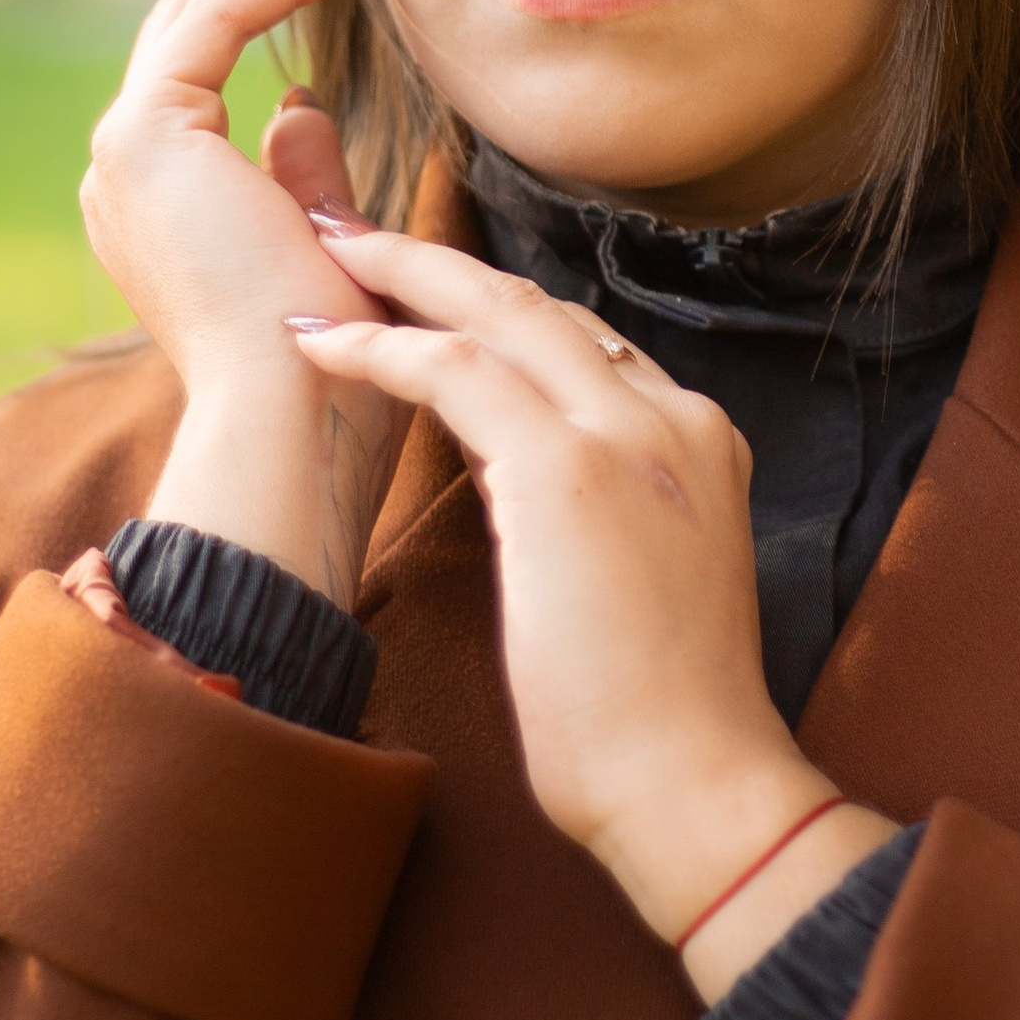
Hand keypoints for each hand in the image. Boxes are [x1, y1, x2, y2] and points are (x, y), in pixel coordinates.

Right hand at [81, 0, 405, 600]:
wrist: (289, 430)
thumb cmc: (331, 371)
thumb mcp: (329, 247)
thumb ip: (306, 175)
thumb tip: (302, 103)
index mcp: (161, 193)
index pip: (210, 50)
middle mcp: (127, 165)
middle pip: (194, 6)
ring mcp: (125, 149)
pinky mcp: (144, 137)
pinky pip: (216, 25)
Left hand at [282, 224, 894, 995]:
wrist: (697, 785)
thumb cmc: (660, 720)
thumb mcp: (652, 584)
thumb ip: (613, 521)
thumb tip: (546, 521)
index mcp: (699, 442)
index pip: (587, 345)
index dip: (497, 313)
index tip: (432, 299)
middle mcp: (673, 418)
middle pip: (541, 305)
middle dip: (441, 262)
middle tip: (356, 234)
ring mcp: (628, 435)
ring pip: (498, 314)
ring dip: (401, 277)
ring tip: (324, 256)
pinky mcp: (570, 470)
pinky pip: (455, 370)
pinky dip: (381, 346)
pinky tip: (321, 342)